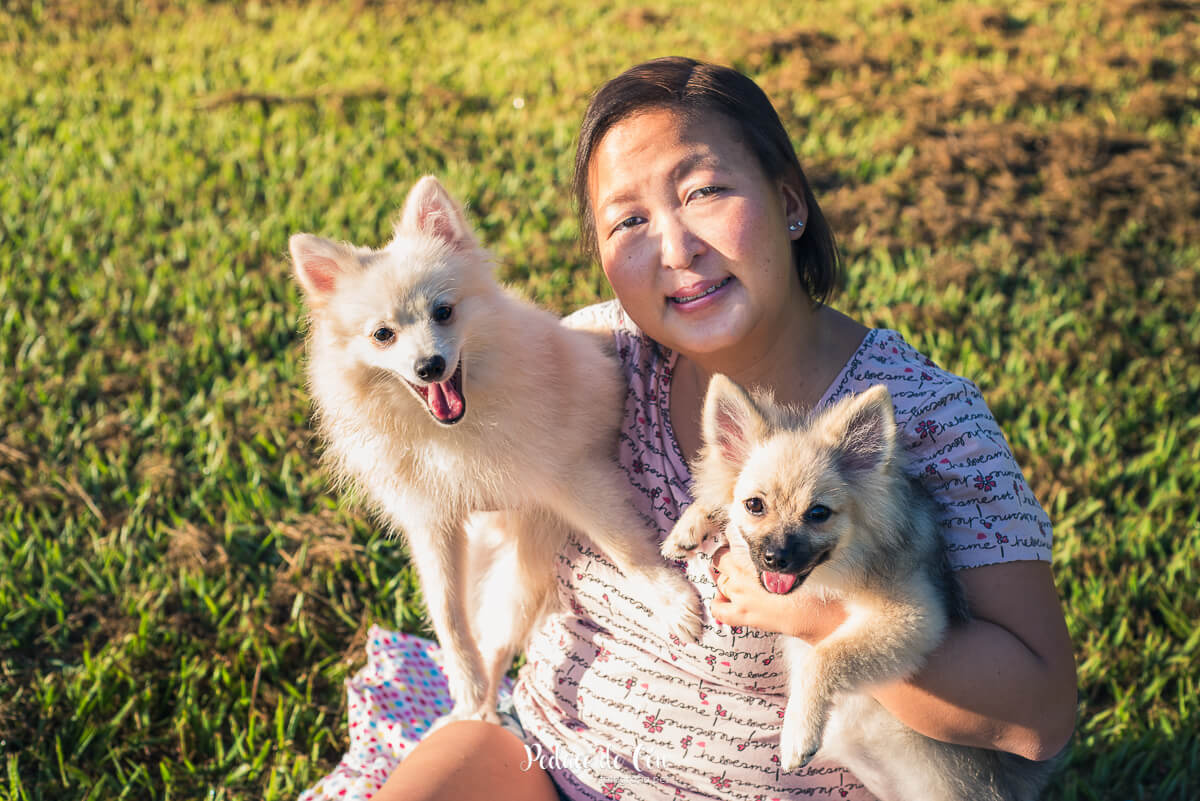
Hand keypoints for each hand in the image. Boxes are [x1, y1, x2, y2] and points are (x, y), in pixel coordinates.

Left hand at [710, 545, 846, 643]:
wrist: (820, 612)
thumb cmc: (816, 584)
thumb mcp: (800, 556)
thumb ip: (780, 548)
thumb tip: (776, 545)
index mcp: (754, 552)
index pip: (730, 534)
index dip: (736, 536)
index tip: (744, 540)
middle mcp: (741, 571)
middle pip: (721, 558)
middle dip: (730, 560)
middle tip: (745, 565)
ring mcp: (739, 594)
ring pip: (721, 581)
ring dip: (728, 581)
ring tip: (744, 583)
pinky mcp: (742, 614)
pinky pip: (717, 608)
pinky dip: (719, 603)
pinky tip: (729, 601)